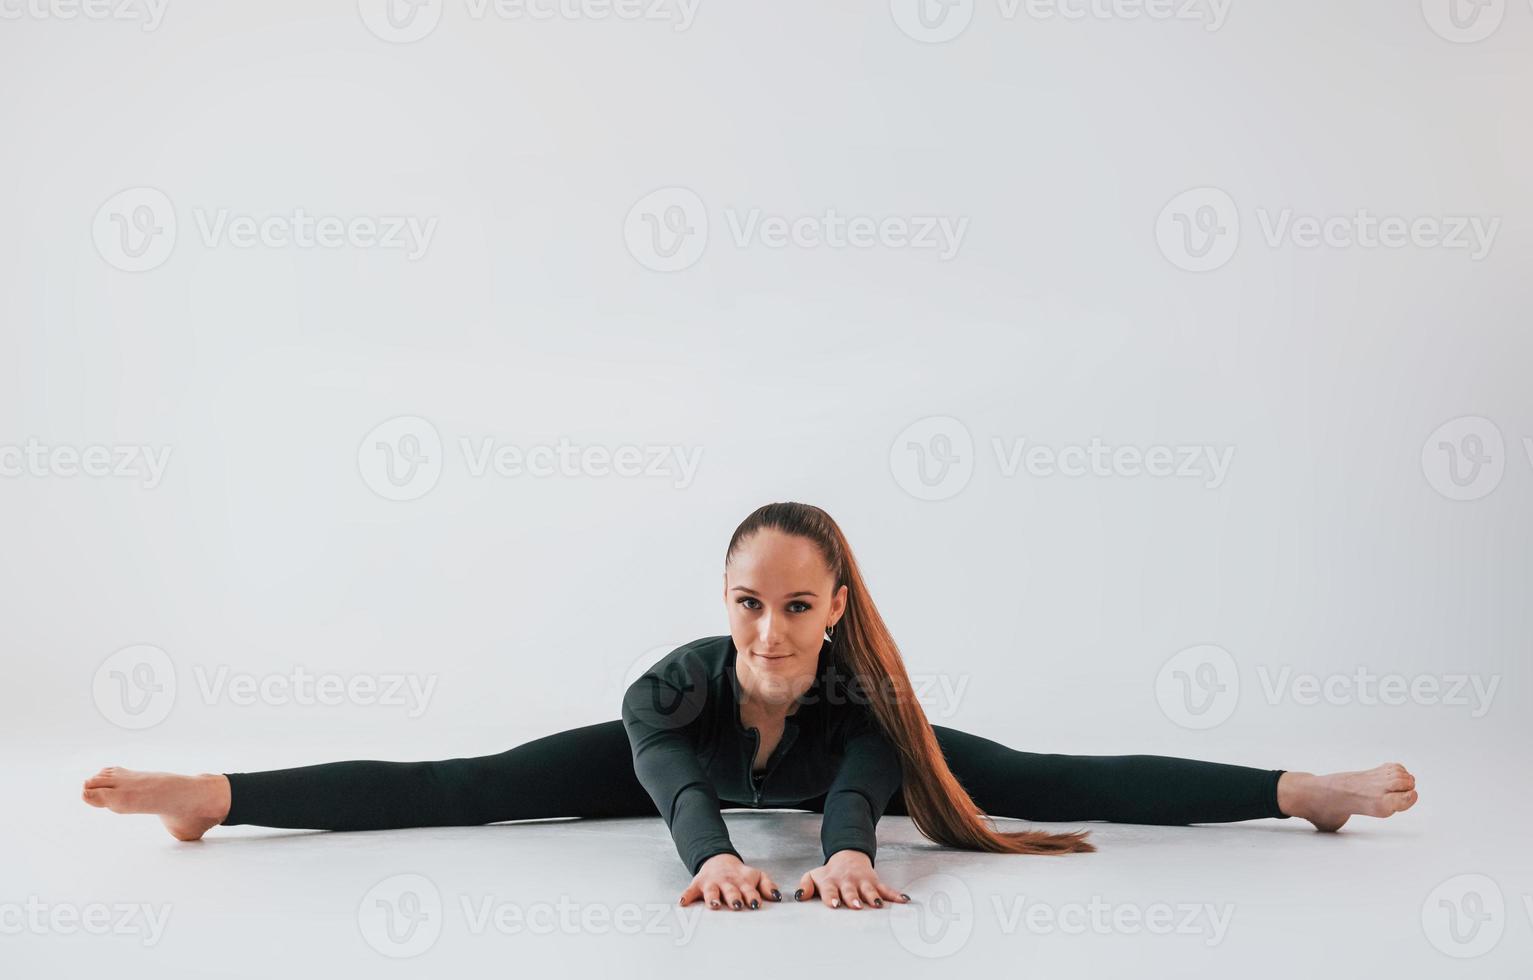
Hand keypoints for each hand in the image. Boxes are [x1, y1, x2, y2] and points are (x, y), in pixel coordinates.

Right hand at [678, 853, 782, 910]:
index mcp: (743, 882)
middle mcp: (727, 883)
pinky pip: (690, 891)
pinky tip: (682, 903)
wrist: (719, 860)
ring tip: (714, 905)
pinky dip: (686, 896)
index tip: (754, 904)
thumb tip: (778, 898)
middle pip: (731, 891)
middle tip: (737, 905)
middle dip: (734, 898)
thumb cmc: (740, 875)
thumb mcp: (757, 876)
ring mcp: (712, 883)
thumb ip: (768, 886)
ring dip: (713, 898)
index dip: (752, 896)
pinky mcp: (698, 884)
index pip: (749, 890)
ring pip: (711, 891)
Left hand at [795, 850, 911, 909]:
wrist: (847, 856)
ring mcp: (862, 882)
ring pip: (869, 890)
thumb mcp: (813, 876)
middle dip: (853, 898)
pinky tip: (903, 900)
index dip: (831, 897)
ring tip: (877, 904)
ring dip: (873, 897)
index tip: (835, 904)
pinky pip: (886, 889)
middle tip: (856, 905)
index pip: (829, 890)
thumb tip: (798, 896)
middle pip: (850, 891)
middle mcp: (847, 881)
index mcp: (830, 882)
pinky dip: (895, 895)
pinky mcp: (874, 882)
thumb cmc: (829, 873)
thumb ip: (805, 886)